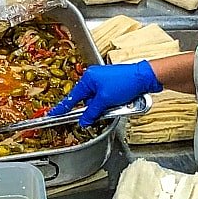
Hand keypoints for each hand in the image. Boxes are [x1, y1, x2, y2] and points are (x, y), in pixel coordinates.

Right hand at [46, 61, 160, 124]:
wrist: (144, 77)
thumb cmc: (124, 83)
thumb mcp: (105, 100)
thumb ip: (92, 112)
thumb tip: (84, 120)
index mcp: (88, 78)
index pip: (72, 97)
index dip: (63, 107)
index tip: (53, 114)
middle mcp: (94, 78)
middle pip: (86, 100)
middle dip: (92, 108)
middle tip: (100, 112)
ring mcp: (103, 81)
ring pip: (97, 101)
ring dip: (103, 106)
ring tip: (115, 105)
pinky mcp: (112, 85)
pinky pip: (105, 98)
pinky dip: (109, 103)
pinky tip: (118, 103)